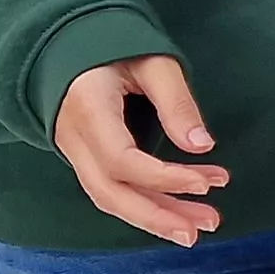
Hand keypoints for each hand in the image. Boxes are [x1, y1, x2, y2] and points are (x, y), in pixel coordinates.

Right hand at [53, 55, 226, 247]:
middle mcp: (73, 138)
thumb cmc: (114, 47)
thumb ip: (177, 101)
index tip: (208, 182)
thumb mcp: (153, 62)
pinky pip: (110, 192)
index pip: (121, 160)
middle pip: (110, 193)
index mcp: (87, 108)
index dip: (164, 178)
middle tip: (207, 225)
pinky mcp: (83, 159)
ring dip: (155, 217)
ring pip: (109, 198)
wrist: (67, 46)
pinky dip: (143, 207)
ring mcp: (73, 152)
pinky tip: (175, 215)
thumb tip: (203, 145)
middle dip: (159, 216)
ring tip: (200, 227)